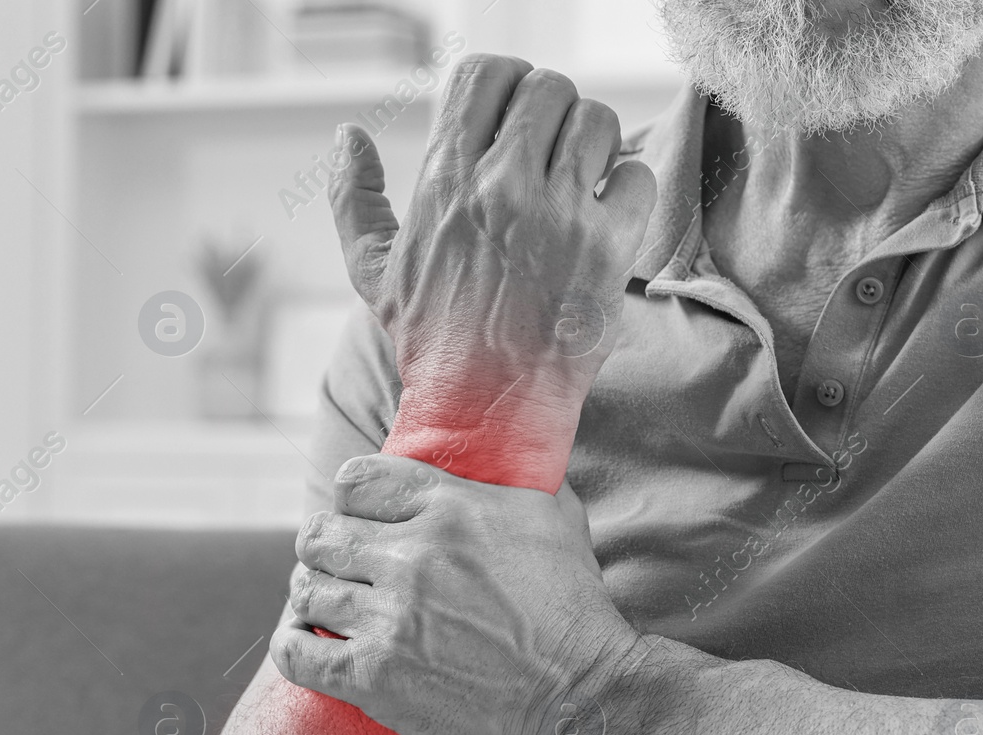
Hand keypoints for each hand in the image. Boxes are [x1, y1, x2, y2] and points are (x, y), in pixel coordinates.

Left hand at [269, 454, 640, 734]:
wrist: (581, 695)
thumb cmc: (573, 607)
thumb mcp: (555, 516)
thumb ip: (513, 477)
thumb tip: (497, 450)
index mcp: (452, 508)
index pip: (356, 481)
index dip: (350, 500)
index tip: (359, 521)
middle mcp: (414, 555)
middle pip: (321, 534)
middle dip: (326, 548)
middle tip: (342, 569)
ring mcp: (392, 618)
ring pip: (306, 589)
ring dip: (313, 596)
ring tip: (330, 607)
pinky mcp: (375, 677)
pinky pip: (297, 651)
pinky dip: (295, 644)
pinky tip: (310, 644)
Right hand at [329, 55, 656, 484]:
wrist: (484, 410)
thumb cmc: (432, 345)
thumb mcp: (374, 271)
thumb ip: (354, 199)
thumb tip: (347, 137)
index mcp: (445, 180)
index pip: (485, 75)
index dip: (510, 83)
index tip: (519, 116)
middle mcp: (500, 186)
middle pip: (549, 90)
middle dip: (558, 114)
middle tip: (558, 154)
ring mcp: (556, 214)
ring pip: (597, 122)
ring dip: (597, 146)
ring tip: (585, 183)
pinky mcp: (606, 246)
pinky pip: (635, 175)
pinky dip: (629, 188)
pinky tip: (610, 216)